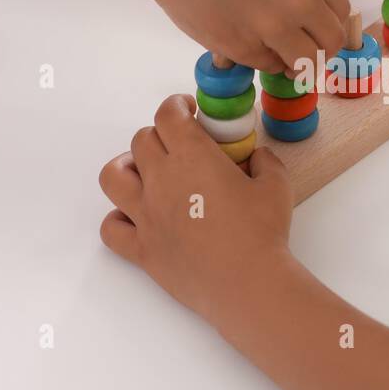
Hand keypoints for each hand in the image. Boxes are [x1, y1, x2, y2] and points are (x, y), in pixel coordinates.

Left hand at [98, 94, 294, 322]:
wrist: (248, 283)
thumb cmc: (263, 232)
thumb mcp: (277, 185)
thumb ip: (264, 161)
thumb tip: (256, 156)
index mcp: (192, 156)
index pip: (168, 114)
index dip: (176, 106)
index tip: (188, 110)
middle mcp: (161, 180)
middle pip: (141, 140)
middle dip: (160, 135)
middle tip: (178, 146)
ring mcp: (146, 215)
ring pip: (113, 177)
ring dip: (125, 167)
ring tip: (144, 173)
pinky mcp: (142, 248)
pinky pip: (111, 228)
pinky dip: (118, 218)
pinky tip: (137, 217)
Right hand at [147, 0, 348, 74]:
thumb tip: (321, 32)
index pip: (342, 14)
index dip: (328, 25)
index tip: (315, 29)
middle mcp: (302, 1)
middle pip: (332, 43)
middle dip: (320, 51)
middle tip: (303, 49)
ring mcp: (275, 27)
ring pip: (307, 64)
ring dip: (297, 65)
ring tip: (282, 57)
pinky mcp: (247, 48)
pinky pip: (270, 66)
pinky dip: (265, 61)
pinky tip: (250, 43)